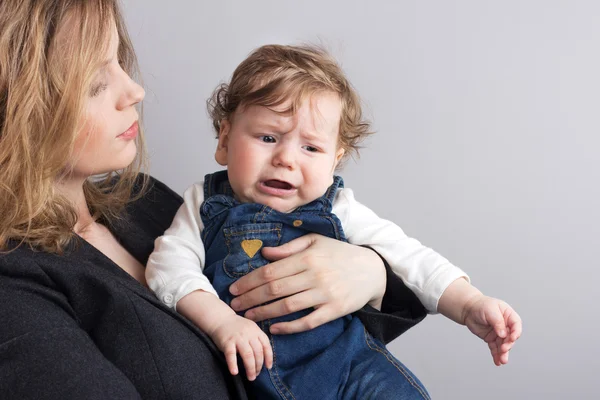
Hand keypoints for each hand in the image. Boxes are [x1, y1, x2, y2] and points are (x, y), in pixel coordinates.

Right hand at [207, 314, 272, 380]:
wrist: (220, 319)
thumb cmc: (237, 327)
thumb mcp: (250, 329)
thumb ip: (257, 339)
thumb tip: (264, 358)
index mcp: (256, 331)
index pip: (266, 345)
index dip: (269, 357)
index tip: (268, 367)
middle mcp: (249, 334)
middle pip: (257, 352)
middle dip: (258, 366)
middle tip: (256, 375)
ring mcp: (238, 338)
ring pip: (248, 355)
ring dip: (250, 368)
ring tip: (250, 377)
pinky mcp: (226, 342)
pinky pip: (231, 355)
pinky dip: (233, 364)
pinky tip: (235, 372)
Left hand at [228, 234, 386, 334]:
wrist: (372, 270)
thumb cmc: (340, 253)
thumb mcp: (316, 242)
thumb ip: (290, 248)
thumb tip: (264, 253)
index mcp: (307, 257)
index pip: (270, 271)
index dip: (249, 281)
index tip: (234, 288)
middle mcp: (314, 275)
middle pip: (274, 289)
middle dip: (250, 298)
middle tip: (234, 306)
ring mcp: (325, 294)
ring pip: (287, 306)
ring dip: (264, 312)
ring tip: (248, 316)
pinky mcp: (334, 310)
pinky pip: (308, 322)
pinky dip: (289, 327)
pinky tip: (274, 329)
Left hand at [462, 295, 521, 365]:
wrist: (468, 309)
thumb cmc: (481, 305)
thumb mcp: (490, 310)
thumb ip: (498, 322)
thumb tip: (503, 334)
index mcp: (508, 315)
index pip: (516, 325)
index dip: (516, 332)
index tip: (512, 338)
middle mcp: (505, 325)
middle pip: (510, 337)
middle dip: (508, 344)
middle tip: (503, 349)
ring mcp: (498, 333)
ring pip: (503, 345)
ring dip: (503, 353)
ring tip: (502, 361)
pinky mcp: (491, 338)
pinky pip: (495, 348)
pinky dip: (496, 355)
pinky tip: (497, 362)